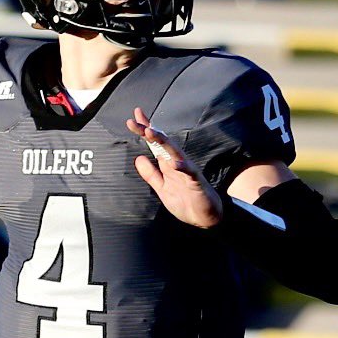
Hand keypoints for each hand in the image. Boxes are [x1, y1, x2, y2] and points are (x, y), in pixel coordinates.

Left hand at [125, 107, 220, 228]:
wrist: (204, 218)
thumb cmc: (185, 201)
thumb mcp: (162, 189)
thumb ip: (151, 174)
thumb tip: (138, 158)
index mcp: (168, 164)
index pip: (154, 144)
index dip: (145, 131)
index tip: (132, 119)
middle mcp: (177, 163)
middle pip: (162, 143)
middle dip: (149, 131)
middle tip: (135, 121)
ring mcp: (187, 170)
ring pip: (175, 152)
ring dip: (163, 141)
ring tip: (150, 132)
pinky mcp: (196, 181)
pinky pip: (189, 172)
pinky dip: (182, 166)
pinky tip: (173, 163)